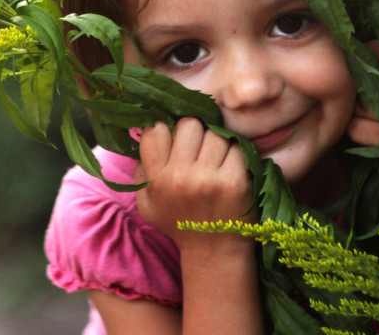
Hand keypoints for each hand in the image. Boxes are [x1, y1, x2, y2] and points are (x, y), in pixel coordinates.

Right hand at [134, 118, 254, 246]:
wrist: (213, 252)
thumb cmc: (179, 224)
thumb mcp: (147, 204)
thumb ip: (141, 172)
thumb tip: (145, 136)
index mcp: (157, 179)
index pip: (154, 132)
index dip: (165, 131)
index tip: (173, 140)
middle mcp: (180, 177)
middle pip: (189, 125)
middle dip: (194, 133)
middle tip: (198, 147)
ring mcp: (209, 178)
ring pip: (214, 134)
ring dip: (216, 142)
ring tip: (216, 158)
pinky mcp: (235, 181)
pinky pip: (236, 147)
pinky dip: (235, 153)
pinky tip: (231, 166)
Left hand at [347, 43, 378, 195]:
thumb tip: (367, 50)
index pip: (378, 51)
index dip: (364, 57)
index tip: (359, 66)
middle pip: (363, 79)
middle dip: (355, 88)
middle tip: (357, 96)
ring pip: (355, 105)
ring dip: (353, 111)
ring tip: (362, 115)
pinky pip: (354, 129)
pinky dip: (354, 130)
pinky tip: (364, 132)